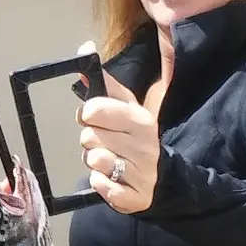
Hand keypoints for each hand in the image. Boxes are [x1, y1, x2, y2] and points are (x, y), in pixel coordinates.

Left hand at [78, 57, 157, 214]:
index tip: (91, 117)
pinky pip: (101, 187)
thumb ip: (102, 82)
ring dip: (92, 162)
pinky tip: (109, 178)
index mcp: (141, 119)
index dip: (87, 113)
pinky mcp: (136, 197)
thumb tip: (85, 48)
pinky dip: (98, 183)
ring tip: (106, 159)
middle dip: (89, 140)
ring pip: (94, 160)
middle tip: (102, 142)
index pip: (96, 109)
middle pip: (89, 137)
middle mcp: (145, 145)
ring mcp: (143, 173)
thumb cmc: (133, 138)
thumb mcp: (123, 107)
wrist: (160, 177)